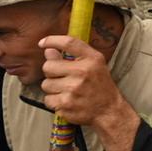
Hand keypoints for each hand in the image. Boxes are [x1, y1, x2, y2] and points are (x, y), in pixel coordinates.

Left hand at [38, 35, 141, 150]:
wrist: (108, 110)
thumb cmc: (100, 85)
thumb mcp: (94, 65)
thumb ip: (72, 56)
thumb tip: (47, 50)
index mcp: (92, 59)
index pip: (69, 43)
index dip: (52, 40)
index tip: (43, 43)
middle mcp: (83, 72)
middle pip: (48, 66)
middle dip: (51, 72)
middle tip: (62, 77)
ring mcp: (73, 89)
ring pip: (46, 84)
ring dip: (52, 88)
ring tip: (66, 90)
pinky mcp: (66, 104)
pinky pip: (48, 99)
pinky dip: (54, 101)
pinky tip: (66, 100)